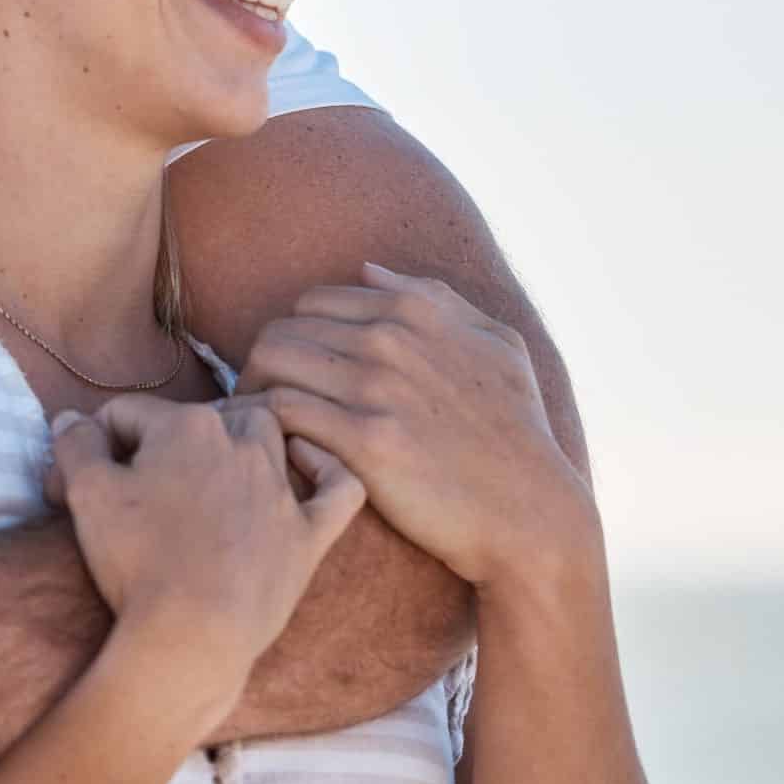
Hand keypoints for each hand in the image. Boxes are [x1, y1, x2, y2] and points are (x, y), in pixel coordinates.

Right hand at [52, 395, 365, 733]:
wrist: (191, 635)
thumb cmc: (136, 561)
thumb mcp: (86, 494)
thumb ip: (76, 443)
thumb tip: (73, 419)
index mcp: (186, 425)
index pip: (128, 415)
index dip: (93, 446)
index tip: (69, 488)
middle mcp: (241, 444)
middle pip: (199, 418)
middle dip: (163, 440)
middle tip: (132, 486)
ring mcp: (280, 490)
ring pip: (268, 435)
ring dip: (239, 439)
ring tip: (207, 469)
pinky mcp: (308, 536)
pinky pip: (338, 488)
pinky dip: (327, 471)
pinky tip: (308, 470)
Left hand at [240, 261, 596, 587]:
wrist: (530, 512)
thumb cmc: (516, 430)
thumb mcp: (498, 343)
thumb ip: (434, 297)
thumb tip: (368, 271)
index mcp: (414, 311)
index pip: (311, 303)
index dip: (293, 336)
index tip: (290, 373)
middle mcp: (390, 341)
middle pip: (281, 330)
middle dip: (262, 365)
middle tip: (261, 403)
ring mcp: (376, 390)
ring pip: (270, 365)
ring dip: (253, 393)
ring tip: (256, 427)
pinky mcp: (364, 443)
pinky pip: (281, 412)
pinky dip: (265, 425)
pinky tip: (274, 449)